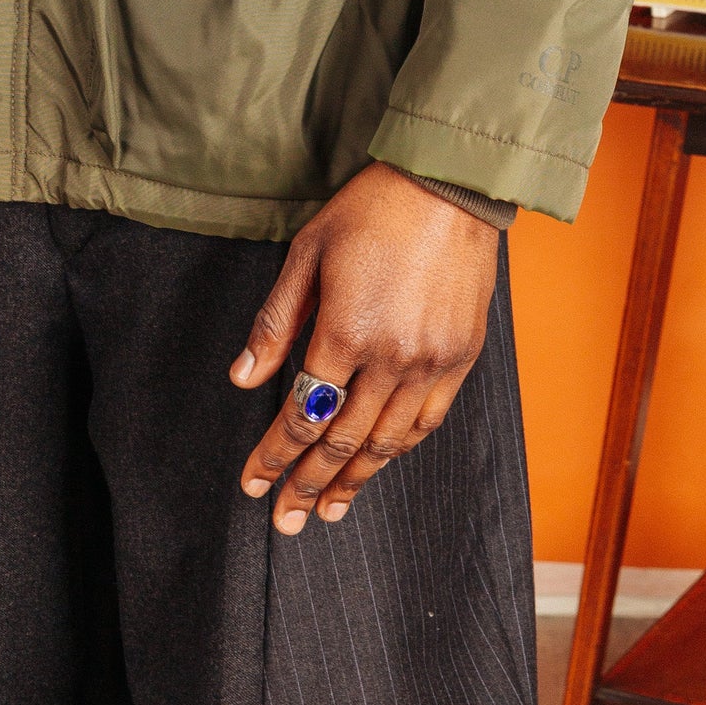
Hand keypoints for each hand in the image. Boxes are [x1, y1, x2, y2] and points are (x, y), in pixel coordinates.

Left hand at [230, 160, 499, 530]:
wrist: (449, 186)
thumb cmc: (371, 209)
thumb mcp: (308, 253)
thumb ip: (276, 323)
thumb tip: (244, 379)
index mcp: (346, 331)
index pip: (302, 413)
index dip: (274, 454)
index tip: (253, 482)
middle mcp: (392, 358)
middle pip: (342, 440)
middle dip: (307, 483)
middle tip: (284, 518)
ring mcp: (431, 362)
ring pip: (386, 443)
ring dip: (353, 481)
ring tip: (328, 509)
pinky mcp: (461, 358)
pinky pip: (427, 422)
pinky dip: (398, 450)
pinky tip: (378, 463)